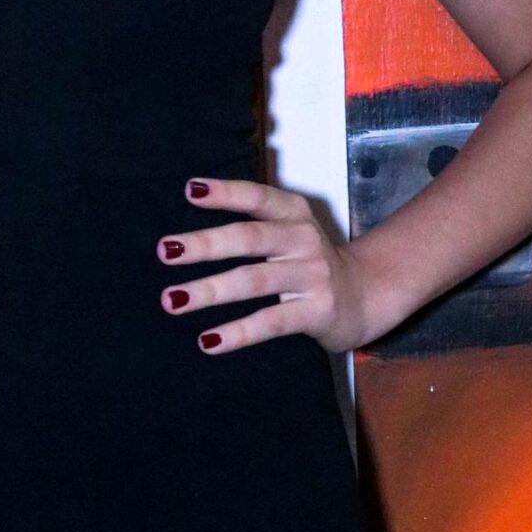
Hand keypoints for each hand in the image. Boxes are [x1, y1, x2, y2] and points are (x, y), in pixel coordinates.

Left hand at [156, 174, 376, 353]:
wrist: (366, 297)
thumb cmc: (310, 263)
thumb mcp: (290, 233)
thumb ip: (252, 225)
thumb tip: (189, 235)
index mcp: (294, 214)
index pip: (257, 198)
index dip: (225, 193)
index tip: (189, 190)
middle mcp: (303, 240)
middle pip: (249, 238)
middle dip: (205, 244)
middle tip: (166, 251)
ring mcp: (312, 276)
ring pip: (253, 282)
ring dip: (209, 291)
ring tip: (172, 300)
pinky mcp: (316, 311)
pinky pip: (270, 322)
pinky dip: (237, 333)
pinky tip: (208, 341)